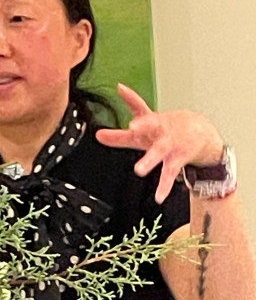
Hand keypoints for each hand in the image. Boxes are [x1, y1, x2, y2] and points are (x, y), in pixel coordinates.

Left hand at [94, 84, 224, 202]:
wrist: (201, 132)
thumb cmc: (170, 128)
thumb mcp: (147, 125)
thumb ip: (121, 130)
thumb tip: (99, 131)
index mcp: (152, 122)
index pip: (140, 111)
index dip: (132, 102)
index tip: (121, 107)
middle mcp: (160, 131)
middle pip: (152, 127)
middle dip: (143, 126)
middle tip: (132, 128)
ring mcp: (170, 145)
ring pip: (159, 152)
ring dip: (150, 160)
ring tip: (139, 170)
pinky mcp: (177, 159)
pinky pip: (170, 173)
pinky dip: (165, 186)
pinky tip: (159, 197)